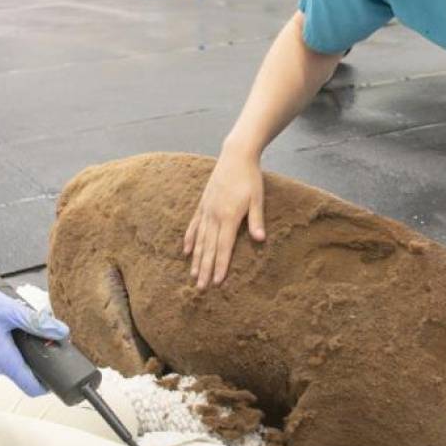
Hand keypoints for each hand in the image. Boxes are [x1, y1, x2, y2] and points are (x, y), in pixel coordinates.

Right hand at [0, 272, 69, 395]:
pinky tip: (14, 328)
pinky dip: (13, 346)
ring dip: (25, 351)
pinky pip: (3, 355)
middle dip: (39, 360)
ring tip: (31, 330)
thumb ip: (37, 322)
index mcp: (4, 361)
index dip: (49, 385)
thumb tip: (60, 331)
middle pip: (24, 374)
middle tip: (49, 341)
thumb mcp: (11, 311)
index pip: (31, 388)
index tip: (60, 375)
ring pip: (14, 363)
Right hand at [183, 146, 265, 288]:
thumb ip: (256, 220)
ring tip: (192, 276)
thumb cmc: (250, 178)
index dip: (219, 266)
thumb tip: (260, 239)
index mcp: (228, 216)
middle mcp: (214, 215)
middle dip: (204, 269)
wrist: (235, 156)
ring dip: (196, 259)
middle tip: (201, 288)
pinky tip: (186, 251)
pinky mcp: (203, 204)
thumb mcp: (257, 198)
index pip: (223, 247)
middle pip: (208, 248)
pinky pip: (194, 225)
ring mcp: (206, 210)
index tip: (216, 282)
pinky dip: (190, 239)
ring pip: (199, 240)